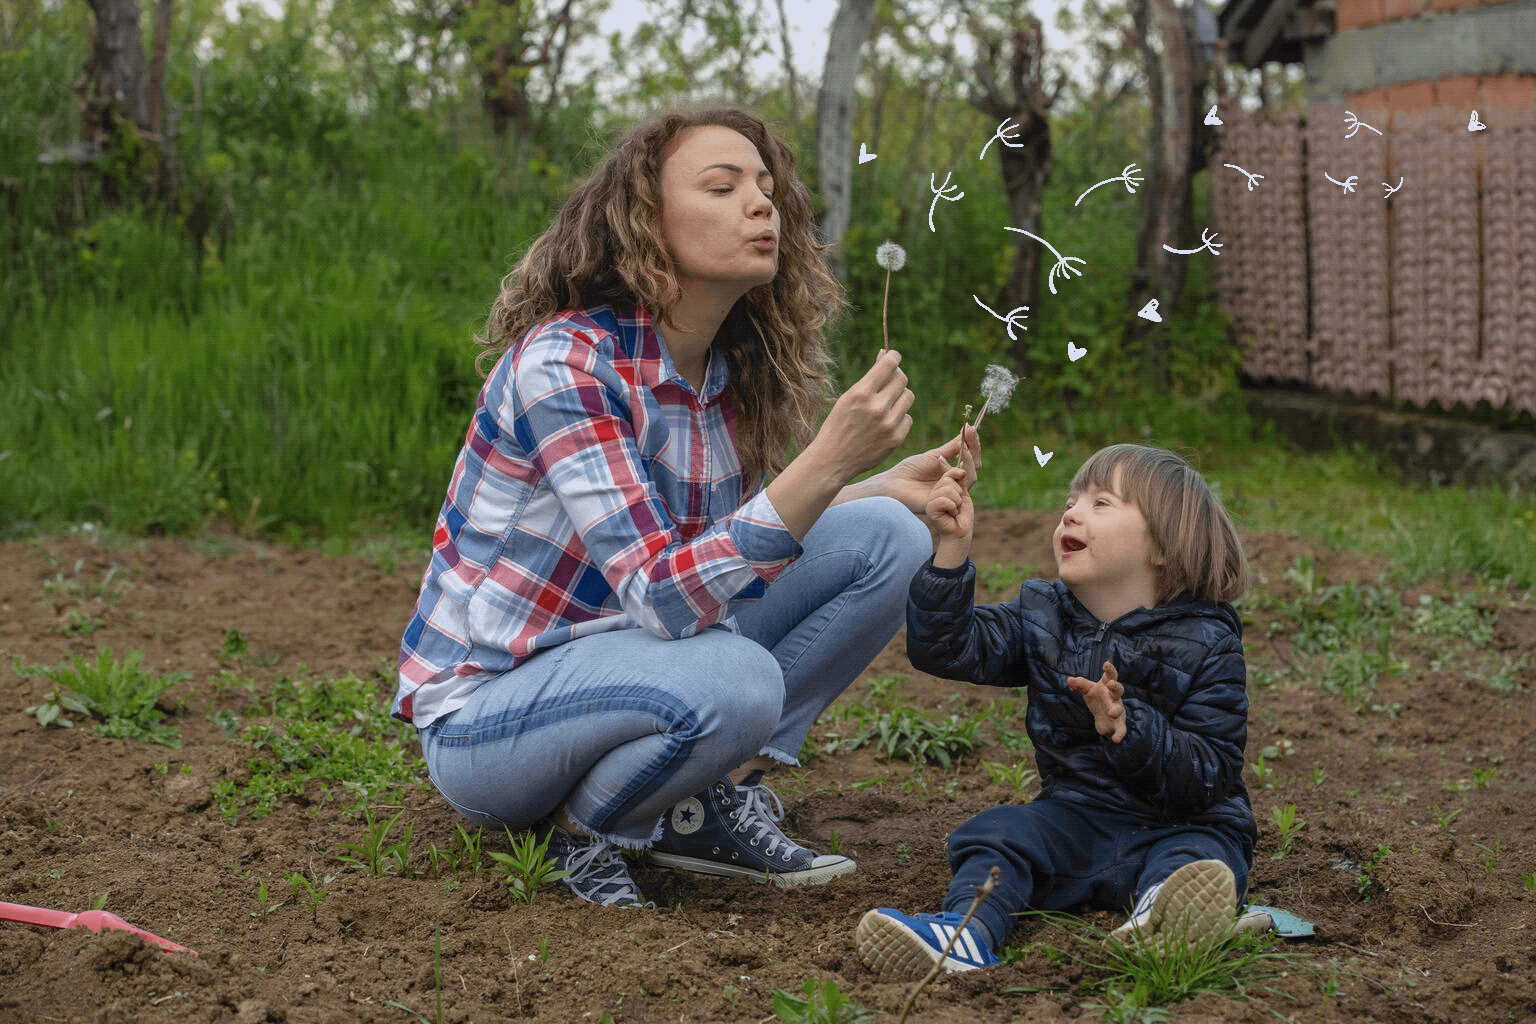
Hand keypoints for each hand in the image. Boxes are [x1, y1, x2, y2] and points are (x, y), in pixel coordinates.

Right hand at [811, 349, 915, 479]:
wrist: (833, 459)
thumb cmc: (838, 424)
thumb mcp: (848, 398)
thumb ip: (869, 378)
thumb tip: (885, 355)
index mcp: (861, 393)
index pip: (889, 364)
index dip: (893, 357)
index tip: (893, 357)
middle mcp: (877, 407)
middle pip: (902, 379)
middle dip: (896, 377)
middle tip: (888, 382)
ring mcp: (888, 424)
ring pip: (908, 397)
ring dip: (899, 397)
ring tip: (885, 405)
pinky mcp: (896, 439)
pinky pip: (908, 418)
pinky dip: (899, 418)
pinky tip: (884, 425)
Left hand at [884, 423, 980, 519]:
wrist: (894, 483)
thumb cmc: (911, 470)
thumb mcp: (934, 456)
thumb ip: (952, 448)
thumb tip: (967, 431)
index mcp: (952, 473)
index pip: (970, 459)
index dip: (973, 444)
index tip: (972, 427)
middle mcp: (955, 484)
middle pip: (974, 469)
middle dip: (973, 451)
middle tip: (969, 434)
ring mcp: (951, 494)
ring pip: (971, 479)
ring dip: (965, 462)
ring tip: (958, 449)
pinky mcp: (944, 504)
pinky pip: (957, 492)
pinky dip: (952, 475)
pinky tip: (941, 462)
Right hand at [924, 458, 973, 542]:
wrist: (959, 533)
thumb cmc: (962, 515)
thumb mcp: (963, 493)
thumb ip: (960, 479)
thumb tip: (961, 462)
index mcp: (942, 486)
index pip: (949, 472)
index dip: (956, 469)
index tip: (963, 456)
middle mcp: (935, 491)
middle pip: (949, 480)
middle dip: (959, 493)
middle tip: (957, 505)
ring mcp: (931, 499)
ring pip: (948, 489)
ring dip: (957, 502)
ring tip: (954, 510)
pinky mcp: (930, 508)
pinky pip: (945, 500)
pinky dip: (952, 508)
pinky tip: (950, 514)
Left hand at [1066, 661, 1124, 742]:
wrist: (1103, 716)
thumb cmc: (1096, 697)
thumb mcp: (1087, 690)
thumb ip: (1079, 684)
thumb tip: (1069, 680)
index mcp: (1107, 686)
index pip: (1110, 676)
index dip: (1109, 670)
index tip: (1106, 663)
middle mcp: (1114, 697)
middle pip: (1118, 689)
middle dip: (1116, 686)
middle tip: (1111, 684)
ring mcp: (1118, 709)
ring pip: (1119, 709)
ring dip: (1116, 710)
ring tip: (1111, 713)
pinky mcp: (1118, 723)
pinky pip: (1121, 729)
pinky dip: (1120, 734)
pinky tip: (1116, 740)